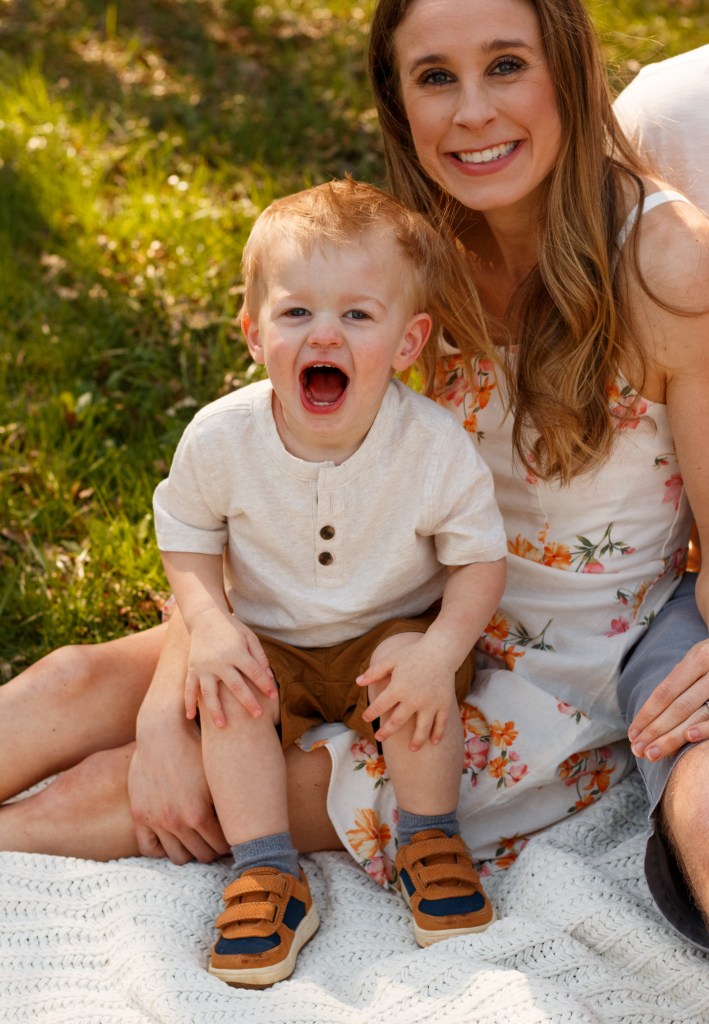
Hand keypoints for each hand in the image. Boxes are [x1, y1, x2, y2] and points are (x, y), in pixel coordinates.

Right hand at [128, 723, 229, 864]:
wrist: (163, 732)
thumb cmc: (197, 748)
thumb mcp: (217, 776)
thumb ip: (228, 803)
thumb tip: (248, 823)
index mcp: (199, 814)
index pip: (221, 846)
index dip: (232, 844)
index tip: (236, 839)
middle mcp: (177, 822)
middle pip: (202, 855)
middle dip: (215, 850)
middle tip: (220, 842)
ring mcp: (156, 820)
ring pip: (179, 857)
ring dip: (191, 852)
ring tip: (199, 841)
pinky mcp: (140, 815)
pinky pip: (149, 849)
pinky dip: (162, 849)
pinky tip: (174, 839)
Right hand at [185, 607, 276, 725]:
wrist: (205, 617)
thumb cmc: (232, 629)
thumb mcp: (249, 637)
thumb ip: (259, 656)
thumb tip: (269, 677)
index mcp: (236, 652)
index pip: (254, 672)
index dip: (265, 685)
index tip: (274, 697)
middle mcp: (219, 661)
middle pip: (236, 686)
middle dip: (248, 702)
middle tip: (258, 716)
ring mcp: (203, 666)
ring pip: (209, 693)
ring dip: (216, 710)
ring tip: (222, 726)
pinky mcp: (192, 669)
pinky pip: (189, 688)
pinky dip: (189, 703)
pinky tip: (190, 717)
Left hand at [357, 634, 457, 750]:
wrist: (440, 650)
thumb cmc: (413, 653)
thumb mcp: (391, 659)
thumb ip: (374, 672)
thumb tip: (357, 682)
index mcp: (398, 688)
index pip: (380, 706)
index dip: (371, 713)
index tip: (366, 718)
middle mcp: (413, 699)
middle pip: (397, 722)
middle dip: (387, 732)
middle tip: (380, 738)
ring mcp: (430, 704)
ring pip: (421, 729)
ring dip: (416, 741)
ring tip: (411, 750)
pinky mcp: (444, 704)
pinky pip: (441, 723)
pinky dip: (438, 734)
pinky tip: (433, 742)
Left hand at [628, 638, 708, 760]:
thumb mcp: (702, 658)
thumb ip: (682, 679)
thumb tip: (651, 711)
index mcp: (698, 657)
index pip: (665, 691)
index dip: (646, 714)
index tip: (631, 734)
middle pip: (677, 705)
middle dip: (655, 730)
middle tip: (637, 751)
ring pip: (695, 712)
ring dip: (673, 736)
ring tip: (653, 753)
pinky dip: (706, 727)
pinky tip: (689, 737)